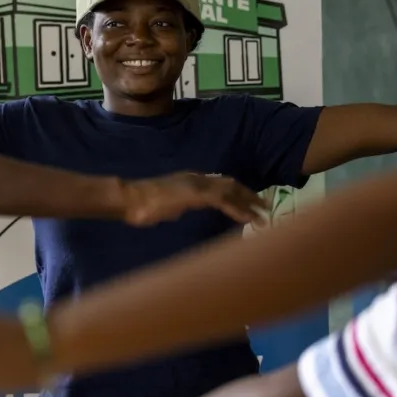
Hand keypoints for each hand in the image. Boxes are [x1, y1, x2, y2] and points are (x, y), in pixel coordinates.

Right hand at [119, 173, 267, 226]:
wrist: (129, 199)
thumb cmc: (141, 206)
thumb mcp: (165, 206)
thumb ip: (175, 206)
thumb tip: (179, 211)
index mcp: (191, 180)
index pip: (221, 184)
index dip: (238, 193)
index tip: (251, 203)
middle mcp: (197, 179)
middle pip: (231, 184)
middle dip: (249, 196)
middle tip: (266, 207)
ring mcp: (197, 184)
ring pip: (231, 191)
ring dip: (249, 203)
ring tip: (264, 214)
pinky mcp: (195, 194)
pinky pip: (223, 200)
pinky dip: (237, 209)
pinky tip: (248, 218)